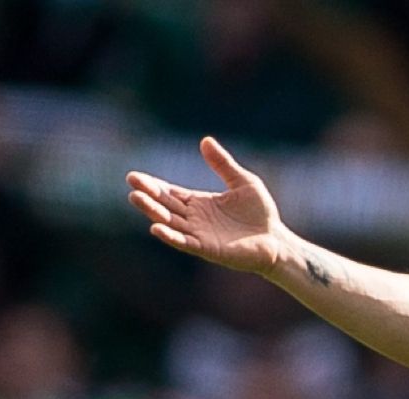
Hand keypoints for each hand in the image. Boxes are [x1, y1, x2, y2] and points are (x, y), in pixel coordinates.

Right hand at [126, 137, 291, 275]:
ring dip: (153, 212)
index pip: (169, 192)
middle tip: (132, 185)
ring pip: (170, 222)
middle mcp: (194, 218)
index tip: (134, 177)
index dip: (152, 185)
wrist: (276, 240)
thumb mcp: (243, 182)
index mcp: (198, 202)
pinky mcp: (207, 248)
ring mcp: (199, 234)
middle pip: (165, 205)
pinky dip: (170, 236)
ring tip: (138, 199)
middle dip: (148, 195)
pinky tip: (156, 228)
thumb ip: (223, 164)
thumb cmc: (260, 212)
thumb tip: (205, 140)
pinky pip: (185, 242)